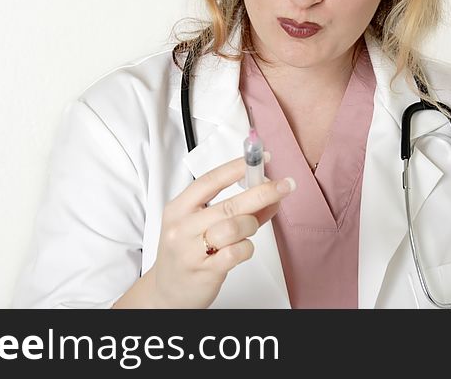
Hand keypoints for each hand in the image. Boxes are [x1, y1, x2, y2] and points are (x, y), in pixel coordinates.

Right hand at [148, 155, 295, 308]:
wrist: (167, 292)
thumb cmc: (186, 253)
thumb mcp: (199, 225)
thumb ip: (234, 209)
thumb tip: (269, 194)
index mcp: (178, 208)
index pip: (210, 181)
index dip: (237, 168)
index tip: (260, 159)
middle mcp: (183, 227)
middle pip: (229, 204)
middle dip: (262, 192)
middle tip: (284, 186)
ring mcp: (191, 250)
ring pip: (235, 227)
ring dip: (251, 225)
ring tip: (249, 229)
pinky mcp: (205, 271)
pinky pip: (237, 252)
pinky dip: (247, 248)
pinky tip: (242, 249)